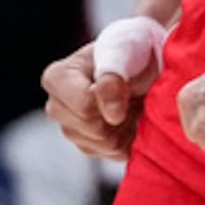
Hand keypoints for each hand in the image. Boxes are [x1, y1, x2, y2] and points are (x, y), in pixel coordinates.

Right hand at [41, 19, 166, 161]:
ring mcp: (72, 130)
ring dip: (126, 126)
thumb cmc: (132, 49)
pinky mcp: (90, 147)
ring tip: (129, 103)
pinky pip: (115, 154)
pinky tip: (130, 118)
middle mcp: (57, 107)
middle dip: (118, 114)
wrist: (147, 62)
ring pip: (105, 145)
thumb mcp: (124, 51)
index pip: (85, 106)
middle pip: (94, 129)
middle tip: (129, 93)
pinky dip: (130, 137)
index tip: (126, 81)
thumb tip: (112, 116)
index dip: (112, 98)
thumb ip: (112, 77)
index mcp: (56, 78)